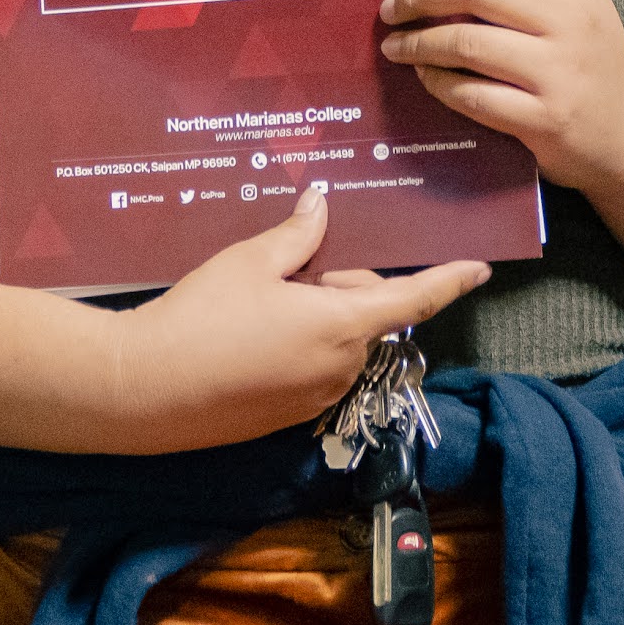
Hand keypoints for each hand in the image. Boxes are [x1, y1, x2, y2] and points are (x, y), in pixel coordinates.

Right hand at [99, 185, 484, 447]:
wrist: (144, 389)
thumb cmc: (201, 316)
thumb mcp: (250, 262)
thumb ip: (296, 236)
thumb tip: (320, 206)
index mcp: (343, 324)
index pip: (413, 298)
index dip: (449, 280)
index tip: (479, 269)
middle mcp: (342, 367)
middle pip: (366, 315)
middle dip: (341, 288)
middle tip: (288, 270)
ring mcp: (317, 398)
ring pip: (339, 343)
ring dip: (319, 319)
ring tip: (259, 306)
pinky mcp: (288, 418)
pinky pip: (314, 371)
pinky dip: (298, 348)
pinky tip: (249, 339)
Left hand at [378, 0, 623, 188]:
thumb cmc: (590, 59)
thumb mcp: (576, 3)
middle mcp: (570, 19)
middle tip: (392, 8)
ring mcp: (558, 71)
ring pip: (465, 43)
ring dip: (418, 43)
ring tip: (395, 46)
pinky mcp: (544, 118)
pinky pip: (471, 94)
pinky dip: (437, 83)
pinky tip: (425, 76)